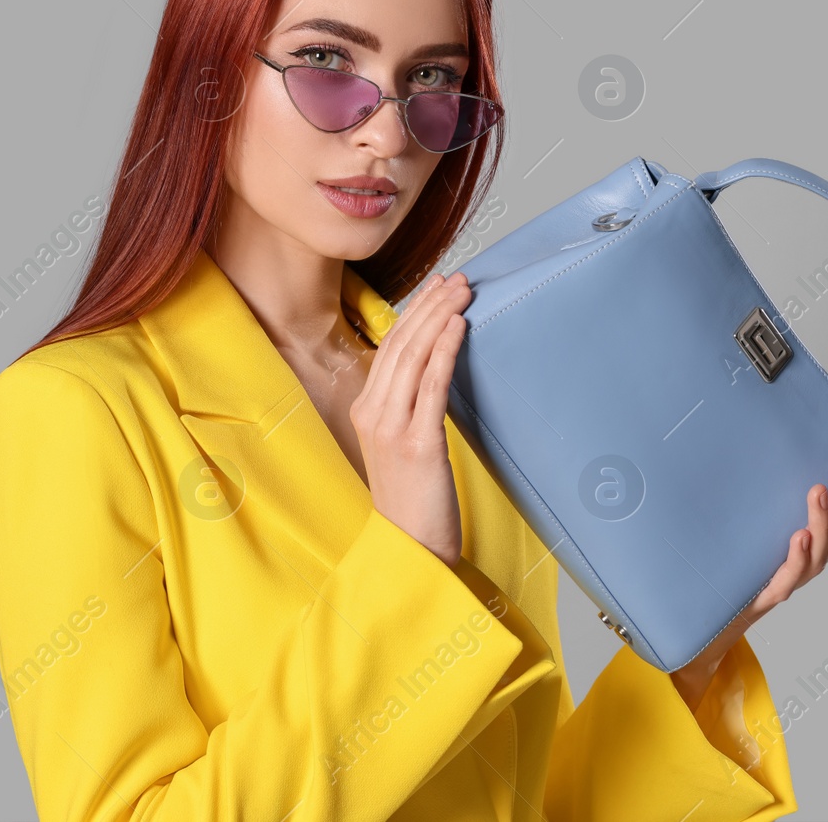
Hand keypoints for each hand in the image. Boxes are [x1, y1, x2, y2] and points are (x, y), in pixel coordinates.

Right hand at [350, 271, 471, 568]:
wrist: (411, 549)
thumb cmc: (414, 502)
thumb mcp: (403, 446)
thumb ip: (411, 408)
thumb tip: (438, 369)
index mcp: (366, 410)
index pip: (390, 348)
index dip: (414, 313)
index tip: (438, 287)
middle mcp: (372, 414)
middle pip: (400, 344)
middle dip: (429, 305)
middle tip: (456, 278)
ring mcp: (391, 428)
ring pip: (413, 357)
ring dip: (439, 317)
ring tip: (462, 291)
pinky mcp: (418, 444)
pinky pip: (431, 386)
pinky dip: (445, 350)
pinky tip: (459, 326)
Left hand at [669, 463, 827, 708]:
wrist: (718, 613)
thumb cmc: (747, 569)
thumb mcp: (766, 530)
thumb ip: (782, 510)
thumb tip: (802, 476)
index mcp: (814, 547)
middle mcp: (809, 563)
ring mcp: (792, 579)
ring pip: (817, 554)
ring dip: (821, 522)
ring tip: (818, 494)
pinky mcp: (771, 592)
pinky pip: (789, 576)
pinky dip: (798, 557)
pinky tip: (799, 537)